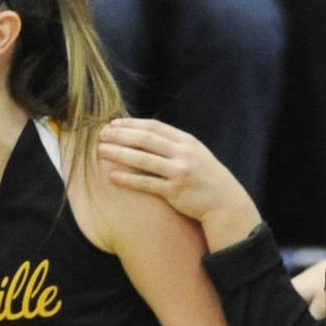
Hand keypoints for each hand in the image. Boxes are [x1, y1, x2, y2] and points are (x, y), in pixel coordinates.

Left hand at [99, 118, 257, 231]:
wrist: (224, 202)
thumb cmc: (205, 177)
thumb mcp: (195, 153)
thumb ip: (173, 144)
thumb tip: (142, 135)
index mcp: (187, 141)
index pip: (154, 126)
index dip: (131, 124)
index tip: (113, 124)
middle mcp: (183, 154)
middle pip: (146, 139)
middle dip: (121, 136)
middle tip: (101, 135)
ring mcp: (179, 172)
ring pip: (143, 160)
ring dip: (119, 154)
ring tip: (101, 151)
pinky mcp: (175, 191)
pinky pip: (146, 183)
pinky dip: (128, 179)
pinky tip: (113, 176)